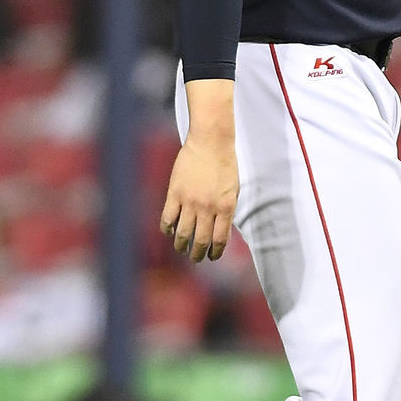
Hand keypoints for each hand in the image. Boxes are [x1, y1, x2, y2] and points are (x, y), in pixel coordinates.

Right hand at [159, 133, 238, 263]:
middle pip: (200, 240)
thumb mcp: (233, 190)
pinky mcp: (175, 193)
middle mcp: (208, 208)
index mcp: (225, 208)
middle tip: (196, 258)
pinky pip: (168, 218)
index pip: (219, 239)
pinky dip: (167, 229)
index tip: (212, 257)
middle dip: (198, 253)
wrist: (211, 142)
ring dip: (181, 245)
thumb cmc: (225, 164)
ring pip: (182, 233)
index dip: (215, 252)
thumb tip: (219, 230)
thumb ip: (226, 210)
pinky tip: (169, 232)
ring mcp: (190, 201)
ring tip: (181, 249)